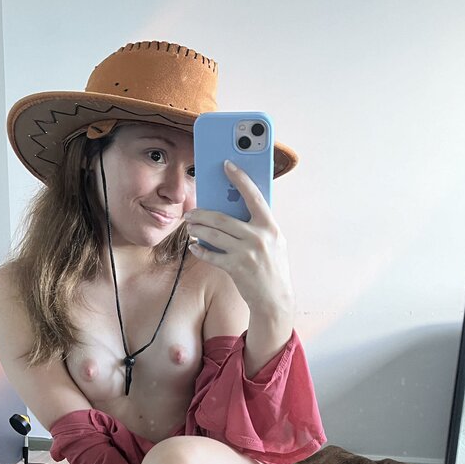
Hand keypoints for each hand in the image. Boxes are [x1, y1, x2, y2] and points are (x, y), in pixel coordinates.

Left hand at [183, 160, 293, 311]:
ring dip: (197, 229)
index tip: (227, 164)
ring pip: (213, 234)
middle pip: (222, 218)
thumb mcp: (274, 242)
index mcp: (270, 226)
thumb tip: (235, 208)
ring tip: (189, 226)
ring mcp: (246, 252)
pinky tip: (194, 246)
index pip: (254, 195)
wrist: (275, 299)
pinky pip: (211, 254)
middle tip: (190, 212)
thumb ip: (258, 225)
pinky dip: (200, 249)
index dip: (240, 178)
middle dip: (202, 213)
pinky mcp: (235, 267)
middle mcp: (259, 237)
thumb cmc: (272, 267)